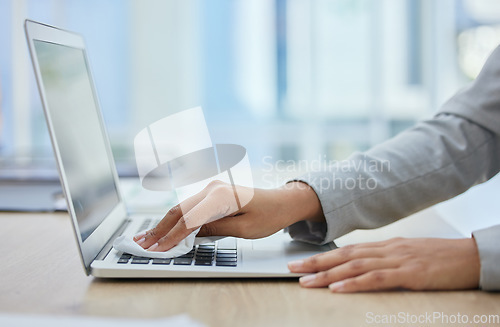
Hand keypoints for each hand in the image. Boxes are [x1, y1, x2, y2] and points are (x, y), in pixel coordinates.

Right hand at [134, 180, 323, 251]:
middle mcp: (212, 189)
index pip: (189, 220)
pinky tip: (164, 228)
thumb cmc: (269, 215)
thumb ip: (215, 230)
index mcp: (220, 196)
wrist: (282, 201)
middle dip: (159, 229)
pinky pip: (189, 208)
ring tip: (146, 237)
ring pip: (180, 208)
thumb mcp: (244, 229)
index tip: (158, 249)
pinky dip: (175, 220)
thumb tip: (190, 235)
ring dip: (163, 224)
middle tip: (142, 244)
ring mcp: (211, 190)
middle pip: (179, 211)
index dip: (171, 237)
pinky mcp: (212, 195)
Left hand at [288, 237, 479, 291]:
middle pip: (344, 255)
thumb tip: (364, 265)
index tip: (303, 262)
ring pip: (355, 266)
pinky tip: (338, 288)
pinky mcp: (410, 273)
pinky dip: (354, 283)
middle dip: (316, 263)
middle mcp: (387, 249)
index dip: (323, 256)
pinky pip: (377, 278)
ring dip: (328, 274)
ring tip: (307, 281)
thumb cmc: (440, 257)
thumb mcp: (408, 254)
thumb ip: (386, 258)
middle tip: (293, 270)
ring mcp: (397, 260)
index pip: (347, 250)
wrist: (469, 255)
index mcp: (385, 245)